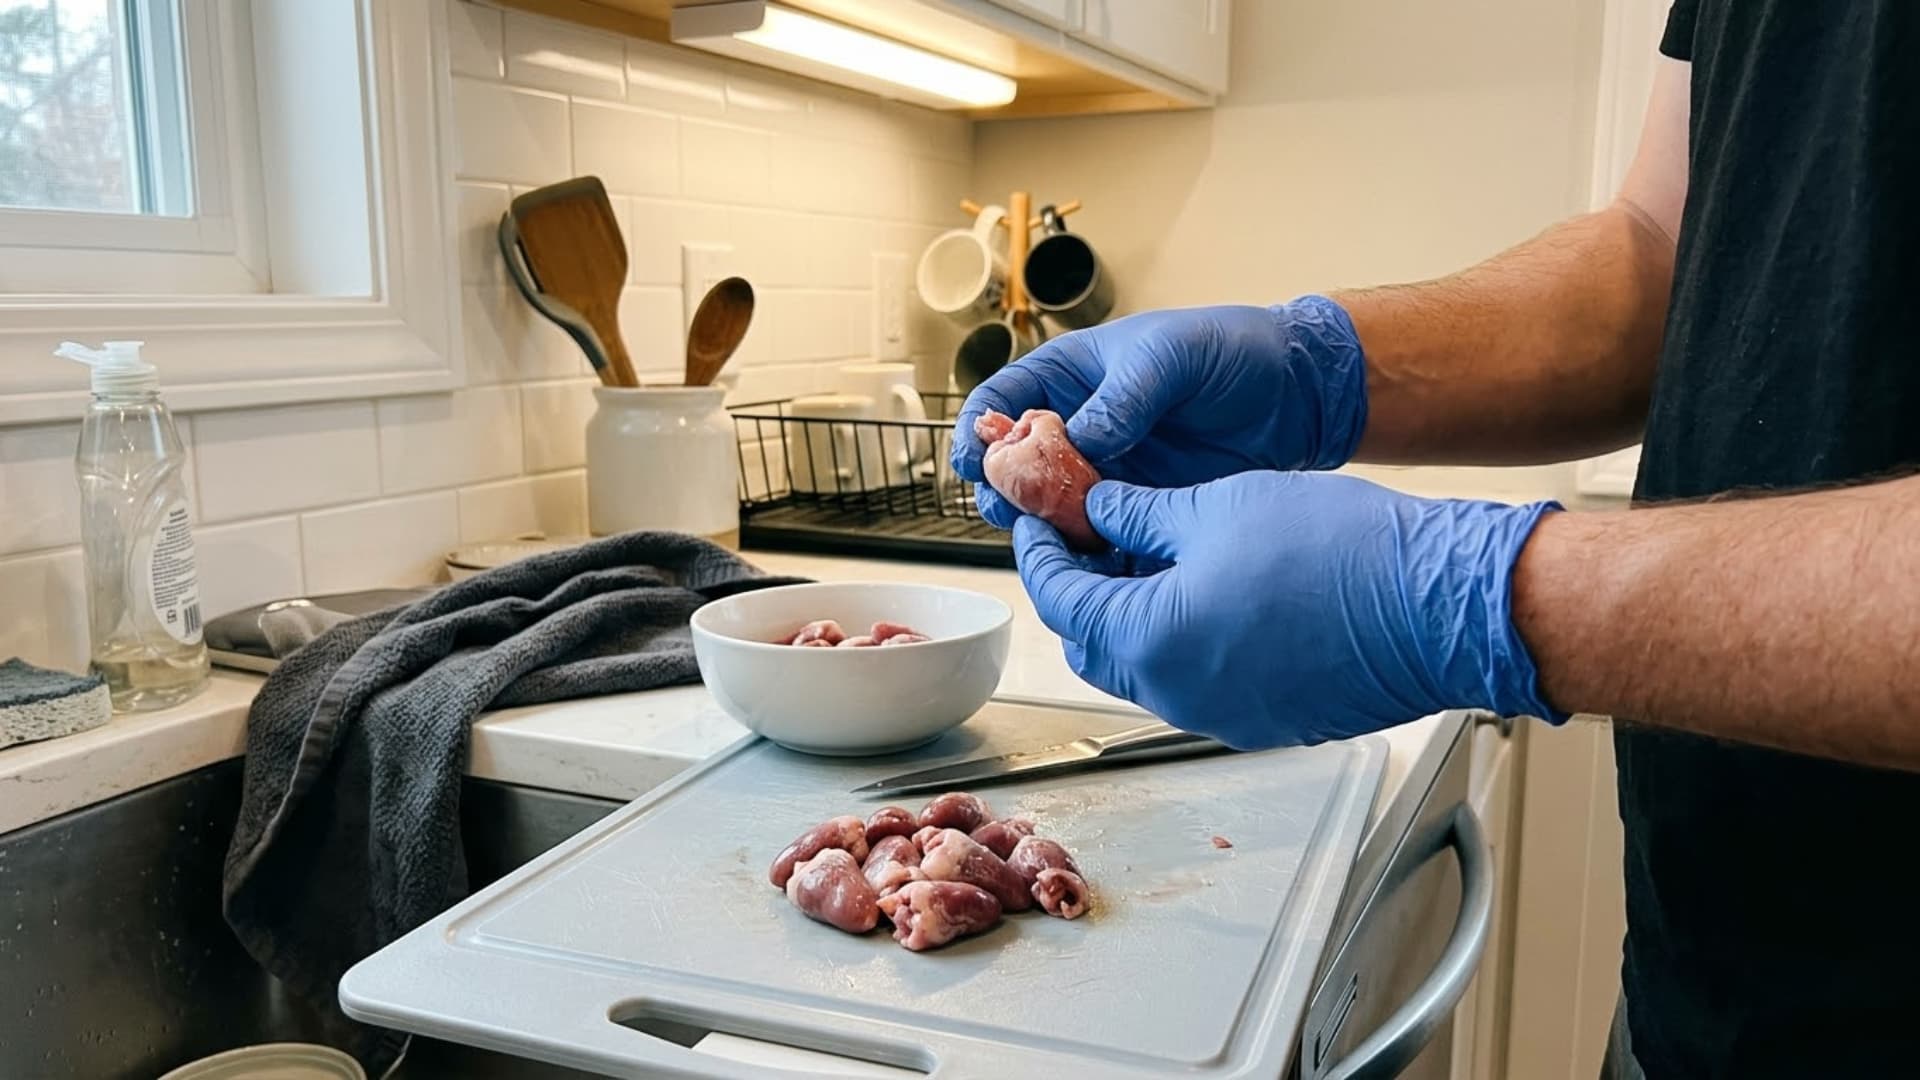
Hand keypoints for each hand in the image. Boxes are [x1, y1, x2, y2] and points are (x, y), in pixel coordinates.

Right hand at [952, 296, 1367, 528]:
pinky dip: (1090, 551)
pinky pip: (1100, 535)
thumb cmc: (1232, 349)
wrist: (1297, 392)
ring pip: (1052, 507)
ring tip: (1050, 537)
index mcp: (1073, 375)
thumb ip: (1123, 396)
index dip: (980, 429)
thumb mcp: (1172, 356)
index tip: (974, 457)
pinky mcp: (1140, 507)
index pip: (1004, 400)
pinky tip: (1092, 560)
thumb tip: (1081, 438)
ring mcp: (1109, 471)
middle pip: (1016, 464)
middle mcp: (1081, 426)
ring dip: (1042, 526)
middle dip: (1002, 488)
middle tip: (1007, 507)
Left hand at [1013, 471, 1568, 748]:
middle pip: (1093, 643)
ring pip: (1146, 667)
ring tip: (1152, 554)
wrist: (1440, 606)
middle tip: (1092, 534)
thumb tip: (1101, 511)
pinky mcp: (1268, 719)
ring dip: (1133, 616)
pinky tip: (1208, 589)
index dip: (1041, 551)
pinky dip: (1184, 640)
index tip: (1040, 517)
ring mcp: (1224, 715)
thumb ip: (1139, 515)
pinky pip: (1200, 681)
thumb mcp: (1216, 506)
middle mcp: (1177, 694)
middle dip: (1082, 590)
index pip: (1059, 599)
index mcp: (1149, 641)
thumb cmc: (1340, 553)